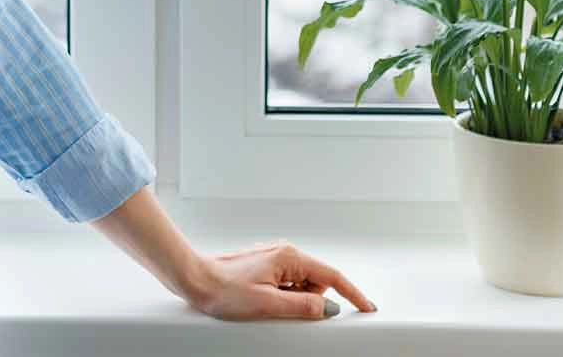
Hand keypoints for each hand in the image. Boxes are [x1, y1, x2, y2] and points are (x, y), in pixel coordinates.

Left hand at [188, 239, 376, 320]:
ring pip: (300, 286)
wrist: (195, 279)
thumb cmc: (224, 289)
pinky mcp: (265, 267)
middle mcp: (284, 252)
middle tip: (283, 309)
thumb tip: (329, 309)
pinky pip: (286, 285)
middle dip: (309, 301)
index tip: (366, 307)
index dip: (352, 293)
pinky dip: (282, 297)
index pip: (332, 276)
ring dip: (292, 300)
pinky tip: (261, 300)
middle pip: (316, 283)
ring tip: (265, 304)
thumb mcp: (268, 304)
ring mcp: (274, 259)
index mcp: (289, 257)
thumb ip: (303, 307)